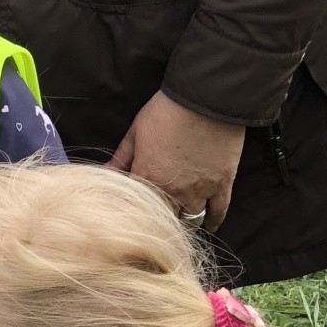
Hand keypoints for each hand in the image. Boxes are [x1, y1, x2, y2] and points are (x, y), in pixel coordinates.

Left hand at [108, 89, 245, 231]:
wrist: (205, 99)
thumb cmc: (166, 112)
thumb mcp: (136, 132)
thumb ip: (121, 158)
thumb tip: (104, 173)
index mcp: (147, 179)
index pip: (136, 206)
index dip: (133, 210)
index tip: (133, 214)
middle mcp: (173, 191)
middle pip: (164, 218)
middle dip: (160, 220)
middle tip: (157, 221)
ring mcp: (199, 190)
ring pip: (191, 219)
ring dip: (185, 222)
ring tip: (180, 223)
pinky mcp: (222, 184)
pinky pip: (219, 211)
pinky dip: (214, 221)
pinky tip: (209, 227)